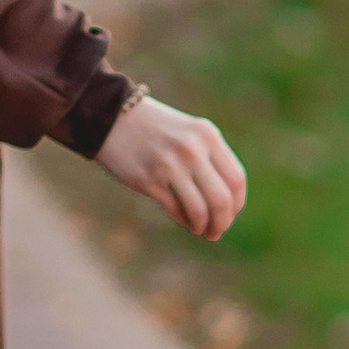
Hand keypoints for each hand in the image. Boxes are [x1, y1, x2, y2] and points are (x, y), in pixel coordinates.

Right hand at [96, 93, 246, 240]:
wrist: (111, 116)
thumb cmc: (155, 129)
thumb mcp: (189, 134)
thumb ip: (209, 160)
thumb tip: (225, 206)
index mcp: (207, 135)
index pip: (236, 179)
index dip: (237, 204)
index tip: (230, 214)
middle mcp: (192, 149)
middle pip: (222, 199)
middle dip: (223, 223)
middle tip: (217, 232)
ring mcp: (170, 165)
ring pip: (200, 210)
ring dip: (203, 227)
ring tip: (199, 230)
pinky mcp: (148, 179)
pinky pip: (175, 210)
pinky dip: (183, 221)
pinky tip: (182, 220)